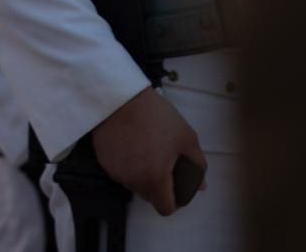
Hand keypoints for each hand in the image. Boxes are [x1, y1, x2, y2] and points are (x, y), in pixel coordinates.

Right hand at [89, 86, 205, 216]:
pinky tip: (132, 146)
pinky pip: (120, 171)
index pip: (166, 208)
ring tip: (148, 153)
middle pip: (149, 197)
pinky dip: (128, 165)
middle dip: (159, 187)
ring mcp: (116, 172)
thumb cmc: (157, 117)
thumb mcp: (186, 137)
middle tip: (165, 165)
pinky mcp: (104, 160)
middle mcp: (133, 181)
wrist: (121, 96)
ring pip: (134, 184)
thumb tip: (201, 185)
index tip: (178, 188)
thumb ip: (197, 165)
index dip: (176, 202)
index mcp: (155, 179)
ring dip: (142, 176)